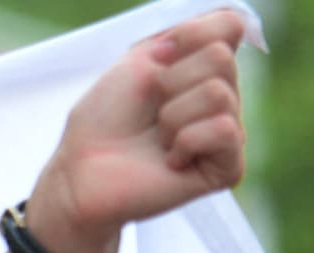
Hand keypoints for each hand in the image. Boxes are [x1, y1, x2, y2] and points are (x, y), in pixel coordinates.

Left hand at [26, 9, 250, 252]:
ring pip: (219, 94)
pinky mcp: (229, 167)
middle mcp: (225, 97)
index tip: (155, 58)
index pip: (229, 25)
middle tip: (151, 110)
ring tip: (158, 137)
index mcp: (206, 68)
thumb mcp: (140, 59)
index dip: (187, 36)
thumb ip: (191, 33)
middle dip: (170, 81)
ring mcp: (229, 132)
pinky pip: (223, 130)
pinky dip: (185, 141)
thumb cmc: (105, 118)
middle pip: (220, 58)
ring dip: (172, 115)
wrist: (82, 170)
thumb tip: (231, 21)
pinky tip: (170, 160)